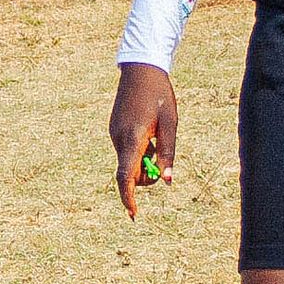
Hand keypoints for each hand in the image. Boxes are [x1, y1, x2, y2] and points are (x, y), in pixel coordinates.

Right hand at [111, 62, 179, 217]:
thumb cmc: (159, 95)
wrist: (141, 69)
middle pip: (129, 172)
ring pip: (128, 160)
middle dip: (145, 176)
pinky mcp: (114, 129)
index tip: (134, 213)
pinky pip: (126, 149)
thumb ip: (167, 153)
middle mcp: (119, 138)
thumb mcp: (170, 124)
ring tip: (156, 136)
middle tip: (163, 163)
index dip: (129, 197)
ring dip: (143, 160)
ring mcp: (114, 133)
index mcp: (133, 138)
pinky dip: (138, 150)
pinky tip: (147, 130)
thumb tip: (166, 181)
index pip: (126, 176)